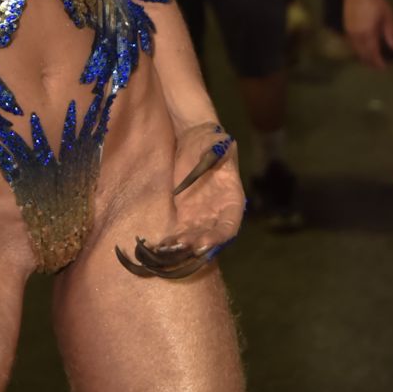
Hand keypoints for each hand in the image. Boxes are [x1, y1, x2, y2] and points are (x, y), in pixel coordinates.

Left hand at [116, 122, 244, 278]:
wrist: (194, 140)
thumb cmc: (211, 141)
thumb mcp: (217, 143)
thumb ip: (218, 151)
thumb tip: (218, 151)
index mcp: (232, 200)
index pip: (230, 225)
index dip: (220, 236)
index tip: (206, 241)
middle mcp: (218, 214)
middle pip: (210, 236)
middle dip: (198, 245)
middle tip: (184, 248)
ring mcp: (201, 216)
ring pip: (194, 237)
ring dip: (183, 246)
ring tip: (169, 250)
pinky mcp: (185, 214)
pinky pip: (180, 231)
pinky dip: (172, 241)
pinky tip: (160, 247)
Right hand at [344, 0, 392, 67]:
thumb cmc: (375, 0)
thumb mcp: (387, 16)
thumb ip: (391, 33)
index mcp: (367, 33)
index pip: (373, 52)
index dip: (378, 62)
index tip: (384, 67)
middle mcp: (356, 34)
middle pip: (362, 53)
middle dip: (369, 61)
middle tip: (377, 67)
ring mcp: (349, 30)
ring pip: (355, 49)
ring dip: (362, 56)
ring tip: (369, 60)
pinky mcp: (345, 25)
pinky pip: (350, 42)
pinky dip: (356, 49)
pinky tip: (361, 48)